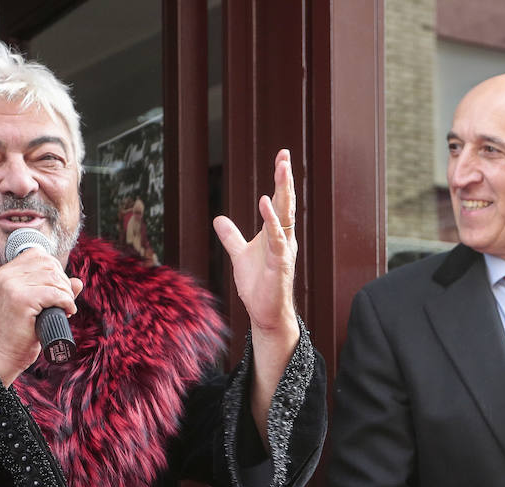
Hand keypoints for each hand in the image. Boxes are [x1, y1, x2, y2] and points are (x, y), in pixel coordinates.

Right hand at [0, 247, 82, 386]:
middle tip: (64, 302)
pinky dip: (66, 302)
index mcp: (6, 273)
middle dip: (63, 282)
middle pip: (49, 264)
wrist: (3, 354)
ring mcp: (12, 286)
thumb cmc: (20, 332)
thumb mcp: (36, 306)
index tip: (58, 289)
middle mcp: (6, 275)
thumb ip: (54, 291)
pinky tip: (67, 312)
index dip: (55, 269)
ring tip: (65, 308)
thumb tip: (78, 281)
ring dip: (67, 293)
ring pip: (54, 278)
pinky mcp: (21, 299)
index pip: (37, 254)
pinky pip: (55, 293)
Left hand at [212, 148, 298, 338]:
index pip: (279, 201)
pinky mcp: (280, 263)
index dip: (280, 180)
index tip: (282, 157)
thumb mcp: (239, 255)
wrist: (265, 312)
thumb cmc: (258, 285)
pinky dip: (272, 221)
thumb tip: (218, 219)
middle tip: (285, 155)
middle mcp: (284, 237)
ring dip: (283, 191)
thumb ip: (231, 236)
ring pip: (285, 215)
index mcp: (276, 233)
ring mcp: (283, 249)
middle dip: (285, 178)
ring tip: (282, 169)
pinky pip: (276, 238)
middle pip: (285, 202)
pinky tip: (265, 203)